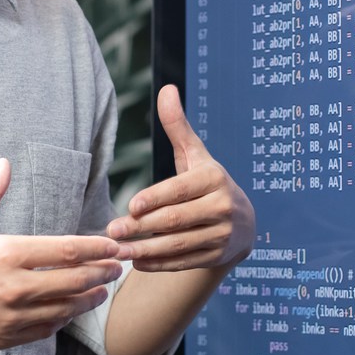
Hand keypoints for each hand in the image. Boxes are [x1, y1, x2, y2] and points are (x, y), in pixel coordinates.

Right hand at [0, 158, 123, 352]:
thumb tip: (5, 162)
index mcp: (6, 254)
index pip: (65, 250)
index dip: (95, 248)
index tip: (113, 246)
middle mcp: (13, 287)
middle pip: (73, 281)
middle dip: (101, 273)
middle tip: (118, 267)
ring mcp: (9, 317)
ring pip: (64, 309)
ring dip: (88, 299)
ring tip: (101, 290)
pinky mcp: (3, 339)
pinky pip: (44, 331)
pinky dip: (62, 320)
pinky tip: (70, 310)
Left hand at [106, 85, 255, 272]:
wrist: (243, 222)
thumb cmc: (207, 183)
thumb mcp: (196, 155)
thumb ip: (178, 126)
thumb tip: (167, 89)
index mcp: (214, 178)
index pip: (180, 189)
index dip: (154, 198)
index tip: (130, 206)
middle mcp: (223, 206)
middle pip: (175, 219)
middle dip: (141, 227)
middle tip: (112, 232)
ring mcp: (222, 234)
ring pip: (178, 244)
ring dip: (145, 250)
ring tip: (119, 250)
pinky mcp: (218, 256)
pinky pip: (184, 262)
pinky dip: (159, 264)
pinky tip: (137, 262)